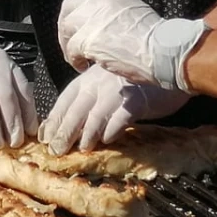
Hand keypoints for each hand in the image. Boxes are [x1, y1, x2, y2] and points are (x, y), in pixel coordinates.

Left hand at [42, 65, 189, 153]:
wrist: (171, 65)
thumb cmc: (140, 79)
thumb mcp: (109, 84)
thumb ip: (93, 100)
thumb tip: (75, 126)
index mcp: (90, 78)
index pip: (65, 99)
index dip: (54, 119)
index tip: (45, 137)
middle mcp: (99, 82)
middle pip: (75, 110)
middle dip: (64, 132)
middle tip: (57, 151)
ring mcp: (117, 90)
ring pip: (94, 116)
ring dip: (86, 135)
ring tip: (82, 149)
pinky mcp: (136, 100)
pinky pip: (119, 118)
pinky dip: (111, 131)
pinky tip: (107, 140)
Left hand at [56, 0, 208, 90]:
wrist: (164, 52)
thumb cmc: (157, 42)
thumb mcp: (136, 15)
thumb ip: (117, 15)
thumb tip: (101, 27)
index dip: (77, 10)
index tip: (79, 27)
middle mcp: (101, 1)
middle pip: (69, 6)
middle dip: (65, 26)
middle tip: (70, 44)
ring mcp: (94, 19)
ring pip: (66, 27)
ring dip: (68, 45)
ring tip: (78, 60)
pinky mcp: (89, 39)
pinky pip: (71, 49)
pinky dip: (73, 60)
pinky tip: (83, 68)